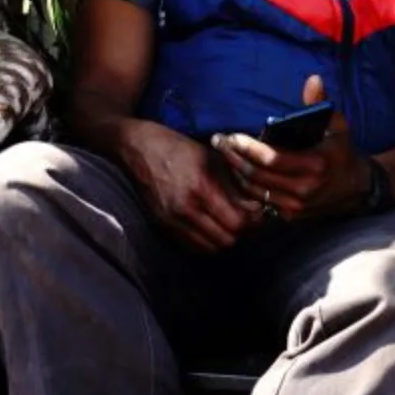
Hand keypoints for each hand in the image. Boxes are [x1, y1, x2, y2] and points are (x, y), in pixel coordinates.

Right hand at [118, 120, 264, 252]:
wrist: (137, 147)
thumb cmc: (177, 147)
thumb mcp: (210, 156)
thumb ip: (232, 181)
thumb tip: (254, 201)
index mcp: (202, 187)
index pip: (237, 221)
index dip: (251, 221)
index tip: (257, 214)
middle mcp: (186, 207)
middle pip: (226, 239)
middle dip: (240, 232)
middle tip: (244, 221)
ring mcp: (172, 219)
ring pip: (210, 246)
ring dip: (222, 239)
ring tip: (226, 226)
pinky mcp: (162, 224)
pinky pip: (191, 246)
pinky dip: (204, 242)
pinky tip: (209, 228)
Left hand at [214, 75, 371, 223]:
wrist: (357, 189)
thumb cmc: (343, 152)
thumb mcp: (338, 125)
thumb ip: (321, 103)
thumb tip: (314, 79)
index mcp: (315, 166)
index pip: (272, 158)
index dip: (248, 148)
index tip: (231, 136)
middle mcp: (304, 190)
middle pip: (257, 175)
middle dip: (234, 157)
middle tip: (219, 142)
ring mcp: (296, 207)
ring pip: (255, 190)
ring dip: (235, 172)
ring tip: (223, 154)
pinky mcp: (291, 217)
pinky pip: (261, 201)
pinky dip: (246, 186)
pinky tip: (236, 171)